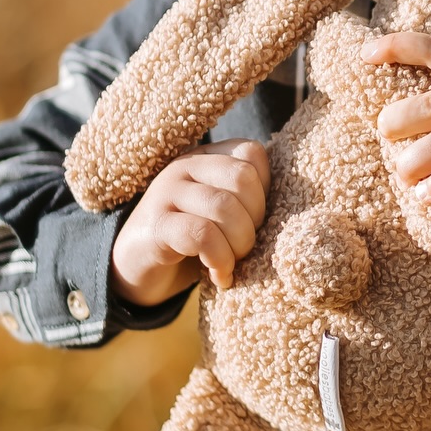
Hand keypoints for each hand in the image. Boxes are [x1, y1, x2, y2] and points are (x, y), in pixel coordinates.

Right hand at [110, 138, 270, 305]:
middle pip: (243, 178)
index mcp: (207, 157)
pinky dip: (220, 260)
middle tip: (244, 248)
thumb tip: (293, 210)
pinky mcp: (155, 226)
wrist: (138, 269)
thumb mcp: (223, 214)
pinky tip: (219, 276)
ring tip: (231, 264)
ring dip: (238, 244)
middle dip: (254, 220)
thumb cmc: (192, 240)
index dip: (263, 191)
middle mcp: (185, 166)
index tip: (253, 222)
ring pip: (224, 206)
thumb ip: (248, 200)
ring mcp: (166, 192)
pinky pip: (201, 235)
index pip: (252, 153)